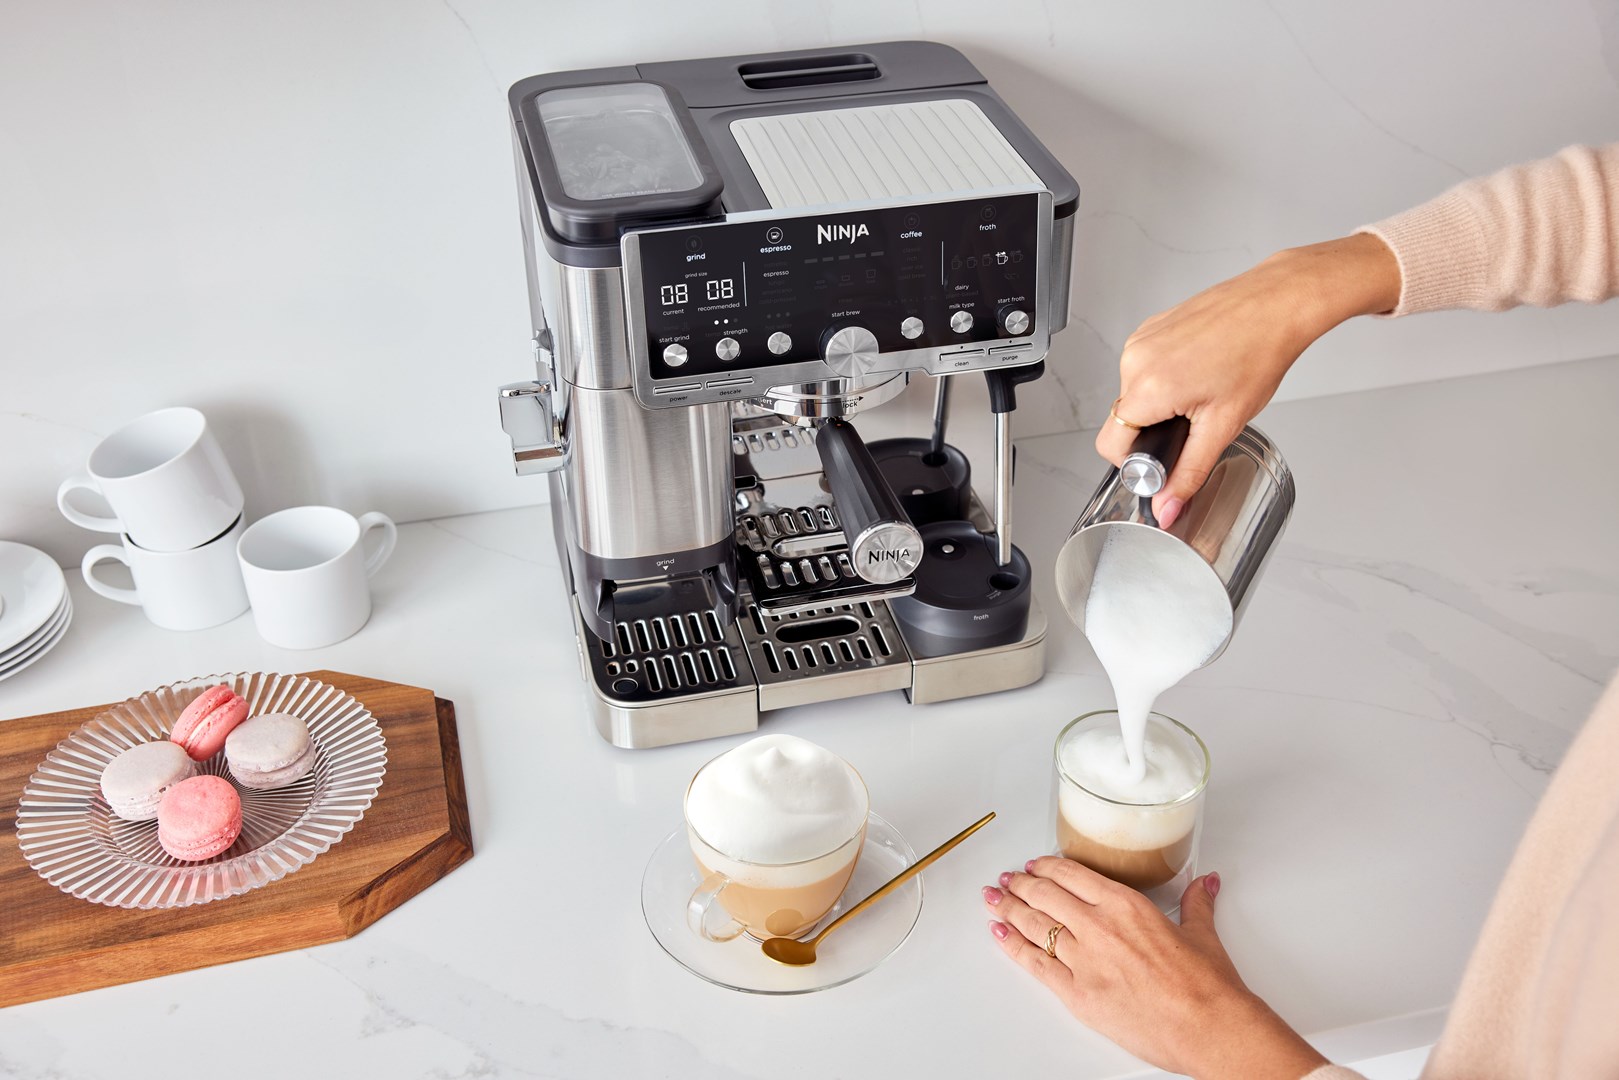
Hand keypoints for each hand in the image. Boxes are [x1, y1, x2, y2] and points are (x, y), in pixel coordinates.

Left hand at [983, 858, 1327, 1079]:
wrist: (1209, 1028)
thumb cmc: (1208, 987)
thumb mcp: (1202, 934)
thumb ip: (1196, 903)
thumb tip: (1205, 883)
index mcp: (1126, 904)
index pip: (1072, 874)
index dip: (1047, 867)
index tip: (1035, 864)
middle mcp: (1099, 926)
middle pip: (1045, 895)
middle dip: (1020, 884)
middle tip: (1007, 879)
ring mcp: (1085, 960)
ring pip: (1035, 925)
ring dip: (1009, 909)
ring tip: (993, 899)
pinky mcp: (1077, 994)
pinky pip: (1035, 964)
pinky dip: (1013, 946)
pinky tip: (1000, 934)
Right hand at [1097, 233, 1399, 527]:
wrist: (1276, 303)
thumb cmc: (1258, 352)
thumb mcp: (1224, 425)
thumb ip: (1188, 473)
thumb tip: (1167, 508)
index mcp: (1147, 387)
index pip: (1110, 445)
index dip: (1137, 462)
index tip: (1165, 457)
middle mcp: (1134, 360)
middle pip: (1123, 419)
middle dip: (1154, 428)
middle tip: (1196, 419)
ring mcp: (1140, 340)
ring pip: (1135, 393)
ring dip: (1161, 402)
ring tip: (1202, 388)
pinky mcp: (1150, 328)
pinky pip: (1143, 367)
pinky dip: (1166, 377)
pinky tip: (1199, 369)